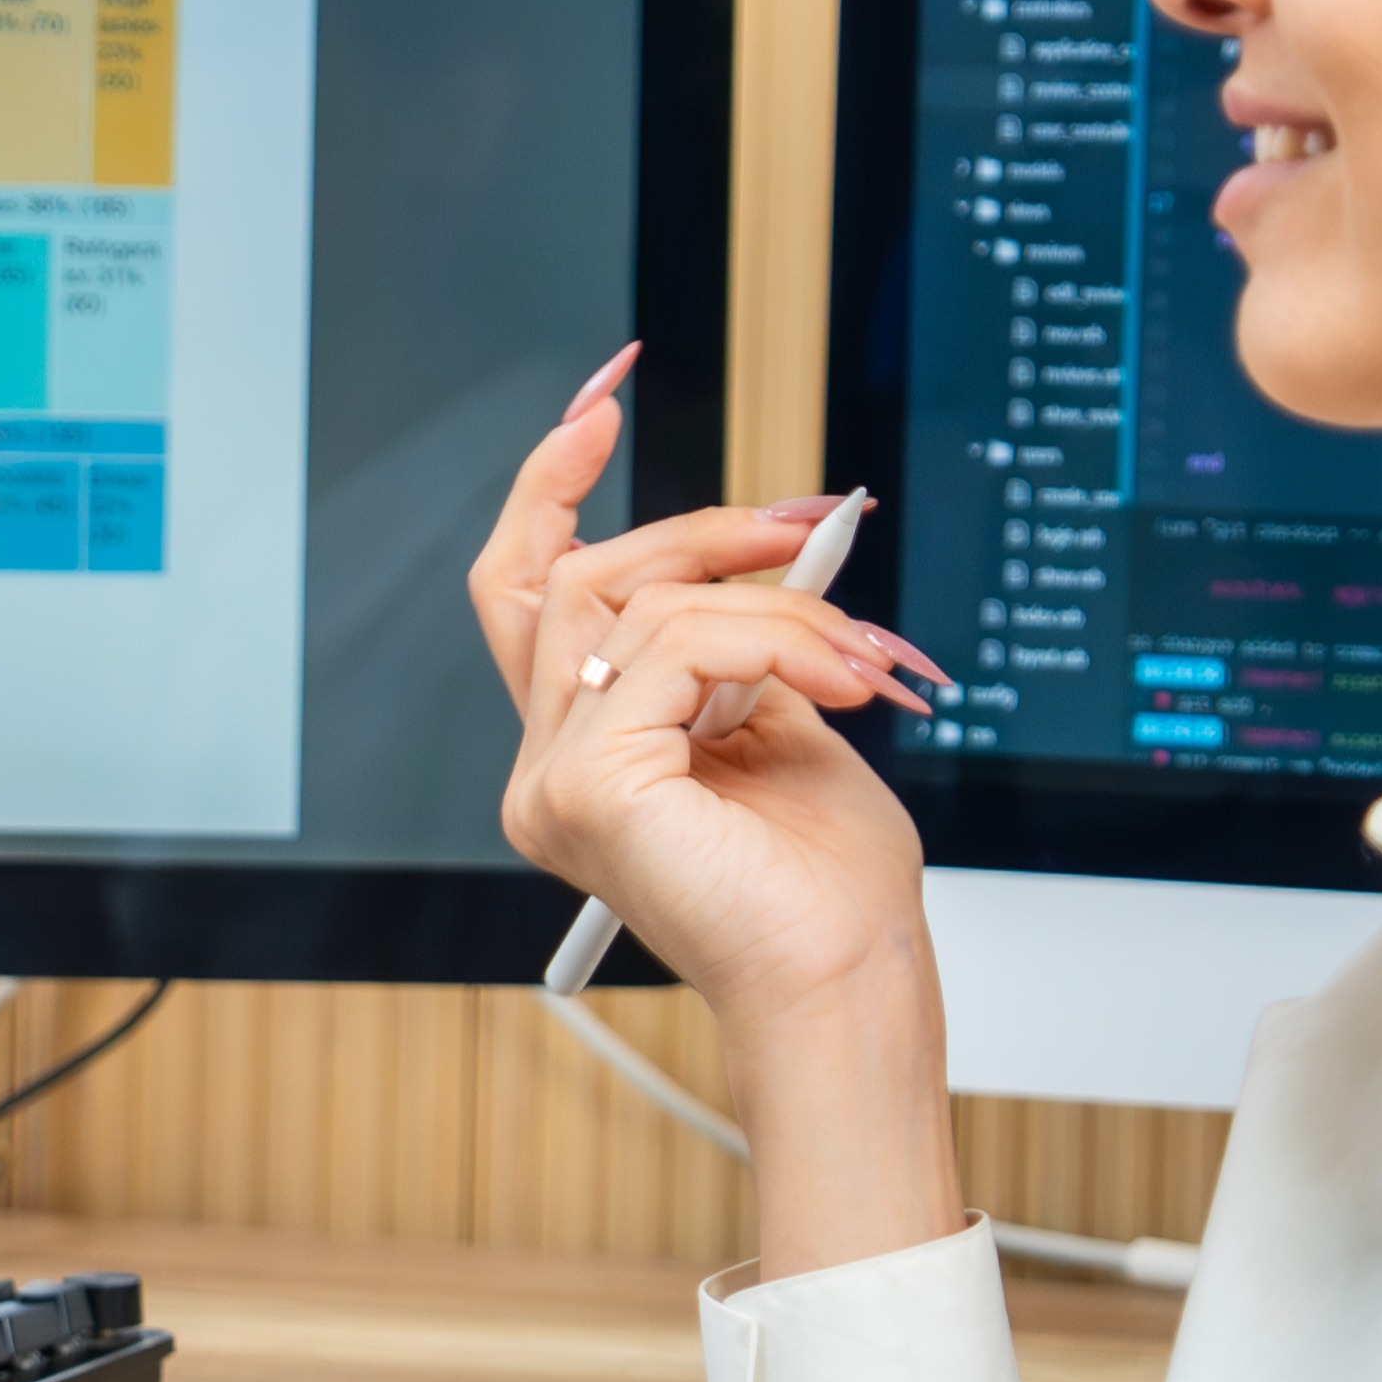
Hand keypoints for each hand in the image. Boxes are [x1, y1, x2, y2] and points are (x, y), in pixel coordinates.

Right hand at [468, 354, 971, 1278]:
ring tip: (855, 649)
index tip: (599, 402)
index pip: (525, 596)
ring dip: (768, 603)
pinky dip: (764, 643)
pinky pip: (670, 649)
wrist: (849, 978)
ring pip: (635, 605)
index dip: (548, 491)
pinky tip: (833, 680)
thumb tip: (748, 545)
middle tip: (805, 522)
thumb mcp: (780, 722)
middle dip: (700, 531)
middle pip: (580, 580)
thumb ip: (733, 645)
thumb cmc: (827, 886)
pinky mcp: (589, 786)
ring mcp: (555, 783)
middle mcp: (547, 771)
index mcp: (584, 757)